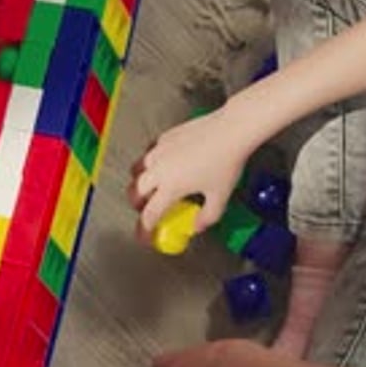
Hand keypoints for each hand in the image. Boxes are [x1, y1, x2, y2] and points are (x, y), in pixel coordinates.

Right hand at [128, 106, 245, 239]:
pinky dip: (151, 163)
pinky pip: (149, 153)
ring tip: (152, 186)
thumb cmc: (226, 162)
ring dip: (140, 182)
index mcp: (170, 188)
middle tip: (148, 209)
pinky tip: (165, 164)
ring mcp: (159, 151)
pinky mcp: (164, 137)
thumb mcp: (220, 197)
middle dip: (137, 205)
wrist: (231, 129)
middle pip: (134, 192)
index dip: (144, 230)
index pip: (148, 215)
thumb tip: (196, 226)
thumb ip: (206, 217)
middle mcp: (159, 169)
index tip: (145, 237)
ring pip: (137, 170)